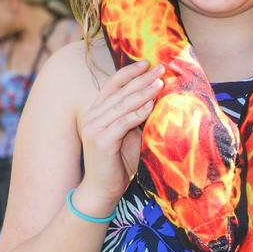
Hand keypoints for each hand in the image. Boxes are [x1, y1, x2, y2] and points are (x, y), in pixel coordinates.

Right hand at [76, 60, 162, 212]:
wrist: (103, 189)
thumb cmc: (119, 161)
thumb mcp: (130, 133)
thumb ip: (137, 115)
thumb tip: (156, 95)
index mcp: (96, 111)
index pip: (112, 84)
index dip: (129, 72)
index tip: (147, 62)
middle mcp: (92, 116)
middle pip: (120, 91)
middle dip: (142, 79)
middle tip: (160, 68)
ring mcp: (94, 128)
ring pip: (122, 105)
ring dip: (143, 92)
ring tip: (160, 82)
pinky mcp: (101, 141)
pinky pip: (122, 122)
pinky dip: (137, 113)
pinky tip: (151, 104)